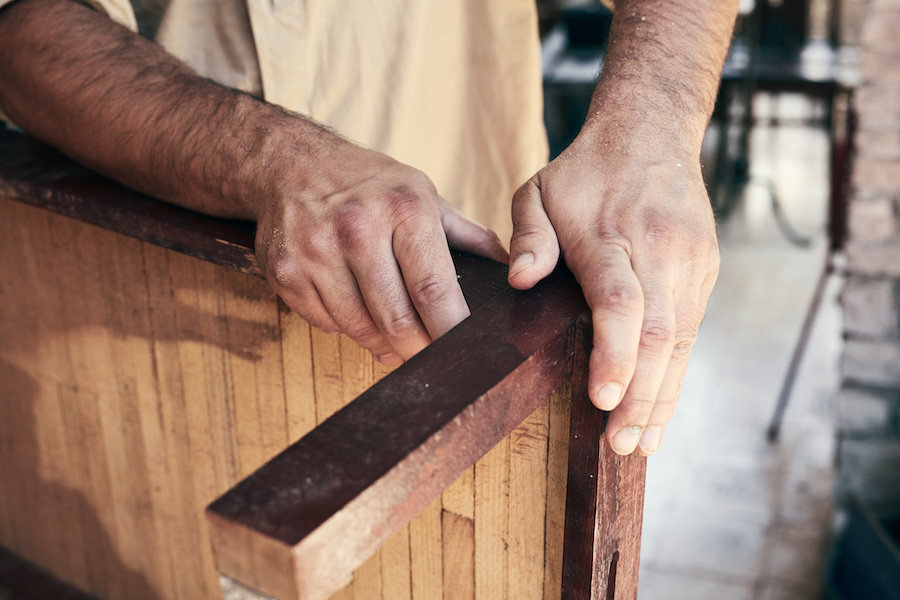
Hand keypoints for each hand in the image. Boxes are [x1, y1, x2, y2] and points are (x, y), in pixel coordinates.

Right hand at [255, 141, 507, 365]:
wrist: (291, 163)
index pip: (434, 289)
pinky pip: (326, 324)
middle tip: (432, 357)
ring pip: (360, 329)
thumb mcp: (423, 194)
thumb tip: (518, 270)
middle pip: (397, 319)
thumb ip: (467, 237)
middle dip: (420, 349)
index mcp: (403, 208)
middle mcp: (357, 228)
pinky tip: (358, 313)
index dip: (452, 331)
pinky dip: (347, 329)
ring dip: (384, 345)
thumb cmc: (369, 184)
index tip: (467, 353)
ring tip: (398, 341)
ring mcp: (316, 251)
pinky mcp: (285, 272)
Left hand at [507, 129, 718, 455]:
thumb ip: (528, 236)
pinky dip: (676, 375)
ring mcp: (690, 264)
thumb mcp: (537, 190)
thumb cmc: (585, 170)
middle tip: (619, 444)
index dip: (614, 354)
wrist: (653, 134)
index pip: (619, 302)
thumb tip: (519, 281)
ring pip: (682, 342)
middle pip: (658, 334)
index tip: (603, 399)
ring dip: (663, 397)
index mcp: (612, 235)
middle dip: (640, 396)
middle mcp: (660, 252)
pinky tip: (661, 409)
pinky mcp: (704, 273)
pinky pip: (692, 333)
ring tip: (641, 444)